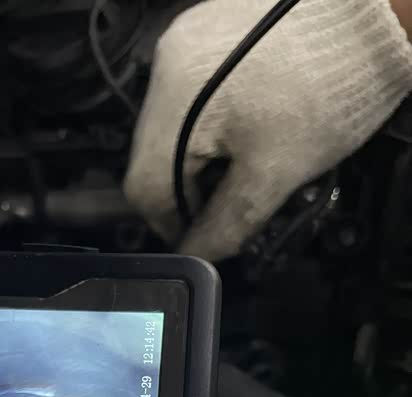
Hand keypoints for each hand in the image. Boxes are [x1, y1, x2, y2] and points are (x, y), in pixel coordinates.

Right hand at [124, 0, 411, 260]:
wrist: (373, 16)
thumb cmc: (332, 85)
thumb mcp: (276, 173)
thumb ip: (228, 224)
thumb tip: (201, 251)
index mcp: (177, 100)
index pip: (145, 188)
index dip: (173, 224)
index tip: (204, 234)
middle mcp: (168, 65)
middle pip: (153, 157)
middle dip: (188, 190)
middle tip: (230, 201)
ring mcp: (183, 45)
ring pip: (170, 129)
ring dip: (199, 158)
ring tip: (243, 160)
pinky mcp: (203, 35)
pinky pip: (189, 97)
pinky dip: (210, 124)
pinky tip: (245, 126)